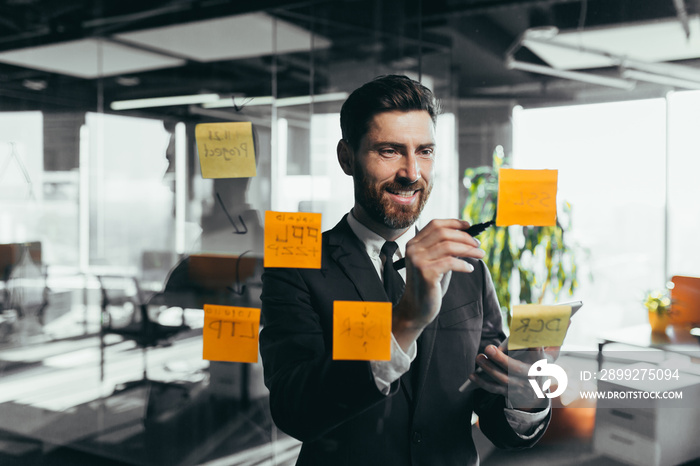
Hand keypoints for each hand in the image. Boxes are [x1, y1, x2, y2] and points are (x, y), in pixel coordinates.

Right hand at [392, 219, 483, 350]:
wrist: (416, 309)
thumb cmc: (429, 285)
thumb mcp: (436, 263)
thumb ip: (446, 249)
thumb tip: (468, 237)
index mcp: (414, 244)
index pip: (435, 224)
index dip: (454, 223)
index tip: (469, 226)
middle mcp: (413, 249)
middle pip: (443, 233)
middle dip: (464, 237)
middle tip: (478, 244)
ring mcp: (418, 261)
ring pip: (448, 246)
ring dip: (468, 250)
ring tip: (480, 255)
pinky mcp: (425, 273)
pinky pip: (450, 262)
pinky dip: (463, 264)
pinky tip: (469, 268)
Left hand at [468, 345, 556, 410]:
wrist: (538, 393)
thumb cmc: (539, 364)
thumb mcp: (549, 352)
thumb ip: (548, 337)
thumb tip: (550, 319)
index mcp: (542, 363)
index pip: (539, 354)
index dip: (533, 346)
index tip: (525, 337)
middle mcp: (532, 376)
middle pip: (516, 368)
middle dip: (501, 359)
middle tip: (488, 348)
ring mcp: (520, 386)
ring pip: (503, 379)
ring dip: (489, 368)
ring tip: (479, 357)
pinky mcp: (509, 393)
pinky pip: (494, 389)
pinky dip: (482, 383)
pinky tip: (472, 375)